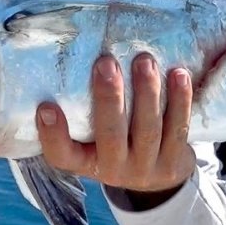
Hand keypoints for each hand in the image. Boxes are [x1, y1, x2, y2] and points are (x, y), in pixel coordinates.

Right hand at [35, 53, 195, 196]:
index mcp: (84, 162)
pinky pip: (178, 128)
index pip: (61, 154)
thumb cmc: (115, 141)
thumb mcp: (92, 136)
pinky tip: (178, 75)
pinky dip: (180, 100)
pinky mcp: (174, 161)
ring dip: (147, 93)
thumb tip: (75, 45)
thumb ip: (81, 107)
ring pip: (147, 130)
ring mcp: (145, 167)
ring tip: (145, 61)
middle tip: (106, 63)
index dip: (52, 134)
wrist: (157, 178)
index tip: (45, 107)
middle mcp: (112, 169)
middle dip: (108, 98)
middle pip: (110, 136)